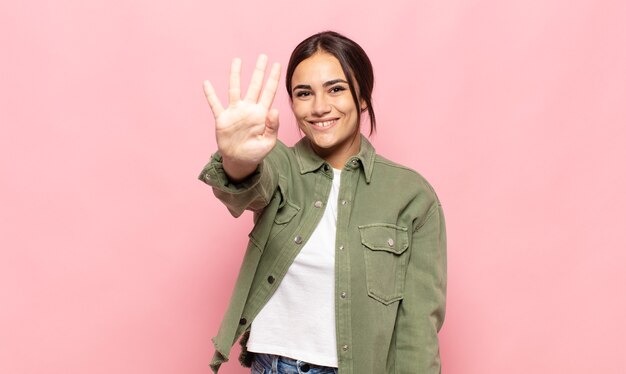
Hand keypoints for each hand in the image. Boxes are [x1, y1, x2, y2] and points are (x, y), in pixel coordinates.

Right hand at [203, 55, 280, 180]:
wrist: (240, 161)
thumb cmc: (256, 152)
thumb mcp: (268, 142)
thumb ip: (272, 127)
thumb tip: (274, 110)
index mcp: (261, 114)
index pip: (269, 92)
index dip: (273, 79)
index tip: (277, 65)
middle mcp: (248, 109)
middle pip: (254, 85)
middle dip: (259, 71)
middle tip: (263, 56)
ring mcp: (235, 112)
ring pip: (235, 89)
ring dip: (235, 75)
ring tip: (236, 61)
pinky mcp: (222, 119)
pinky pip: (215, 104)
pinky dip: (210, 94)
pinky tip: (206, 83)